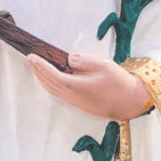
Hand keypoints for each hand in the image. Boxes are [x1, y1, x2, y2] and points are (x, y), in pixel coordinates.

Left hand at [26, 52, 151, 120]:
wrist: (130, 101)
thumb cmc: (118, 82)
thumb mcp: (102, 64)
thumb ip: (82, 60)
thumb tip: (69, 59)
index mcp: (75, 86)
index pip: (51, 74)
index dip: (39, 65)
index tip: (31, 56)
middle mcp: (71, 96)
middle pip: (48, 83)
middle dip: (37, 71)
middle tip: (30, 60)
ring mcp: (74, 101)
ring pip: (52, 89)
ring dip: (42, 78)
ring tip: (36, 67)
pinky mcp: (79, 104)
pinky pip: (59, 93)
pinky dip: (50, 84)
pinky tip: (51, 78)